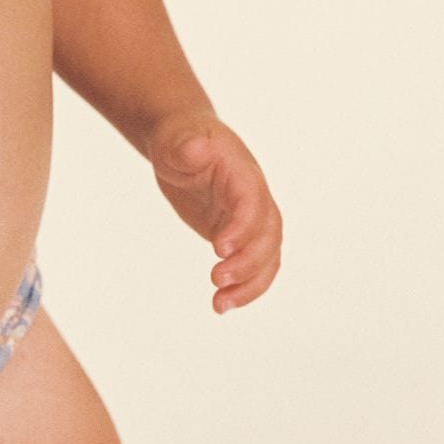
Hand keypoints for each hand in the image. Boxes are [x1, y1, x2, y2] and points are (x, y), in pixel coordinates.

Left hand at [145, 110, 282, 314]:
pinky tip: (220, 304)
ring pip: (267, 257)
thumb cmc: (179, 138)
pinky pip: (253, 264)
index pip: (253, 204)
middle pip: (268, 236)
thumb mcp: (176, 139)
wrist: (182, 142)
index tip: (218, 249)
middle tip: (216, 280)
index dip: (242, 228)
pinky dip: (243, 286)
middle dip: (248, 263)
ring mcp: (250, 218)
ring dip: (250, 285)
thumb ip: (187, 146)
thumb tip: (196, 148)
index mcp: (243, 173)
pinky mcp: (239, 234)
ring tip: (219, 305)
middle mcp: (254, 198)